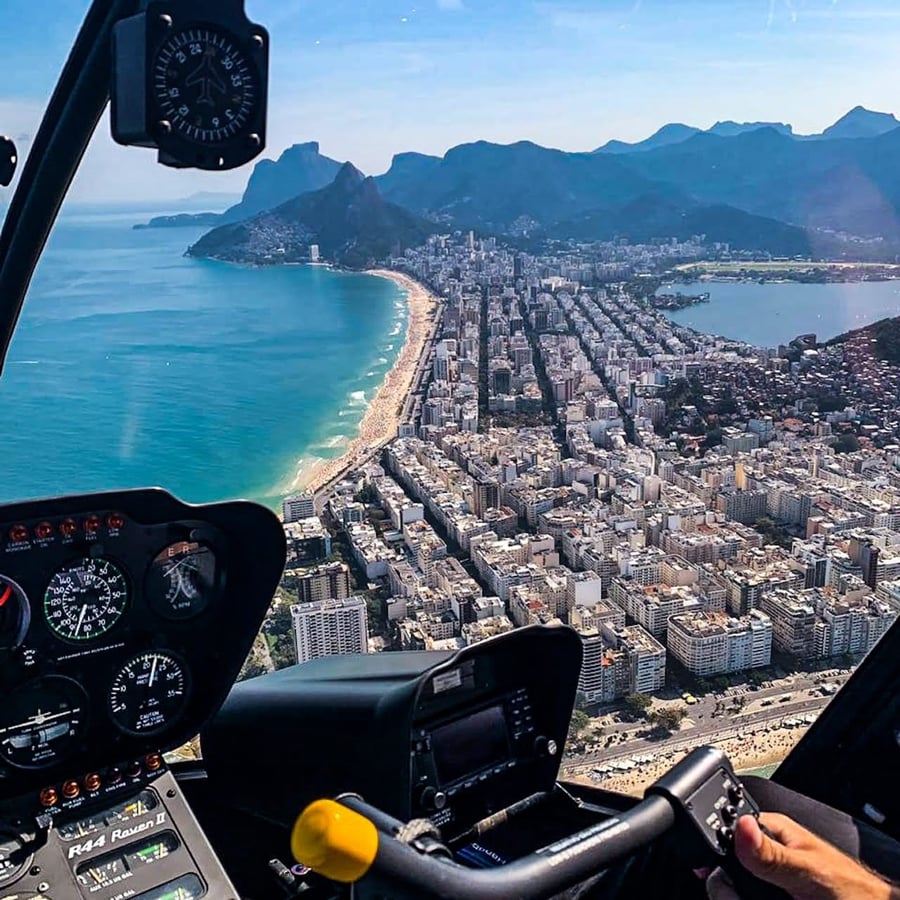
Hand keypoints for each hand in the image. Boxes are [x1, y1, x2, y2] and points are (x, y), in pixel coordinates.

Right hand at [706, 813, 898, 899]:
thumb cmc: (852, 890)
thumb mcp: (808, 869)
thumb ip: (772, 851)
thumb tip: (741, 825)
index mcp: (771, 832)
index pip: (725, 834)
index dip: (716, 855)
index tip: (712, 874)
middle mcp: (764, 856)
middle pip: (724, 870)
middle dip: (727, 888)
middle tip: (741, 897)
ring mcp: (767, 883)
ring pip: (732, 891)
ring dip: (735, 898)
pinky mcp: (768, 897)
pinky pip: (744, 899)